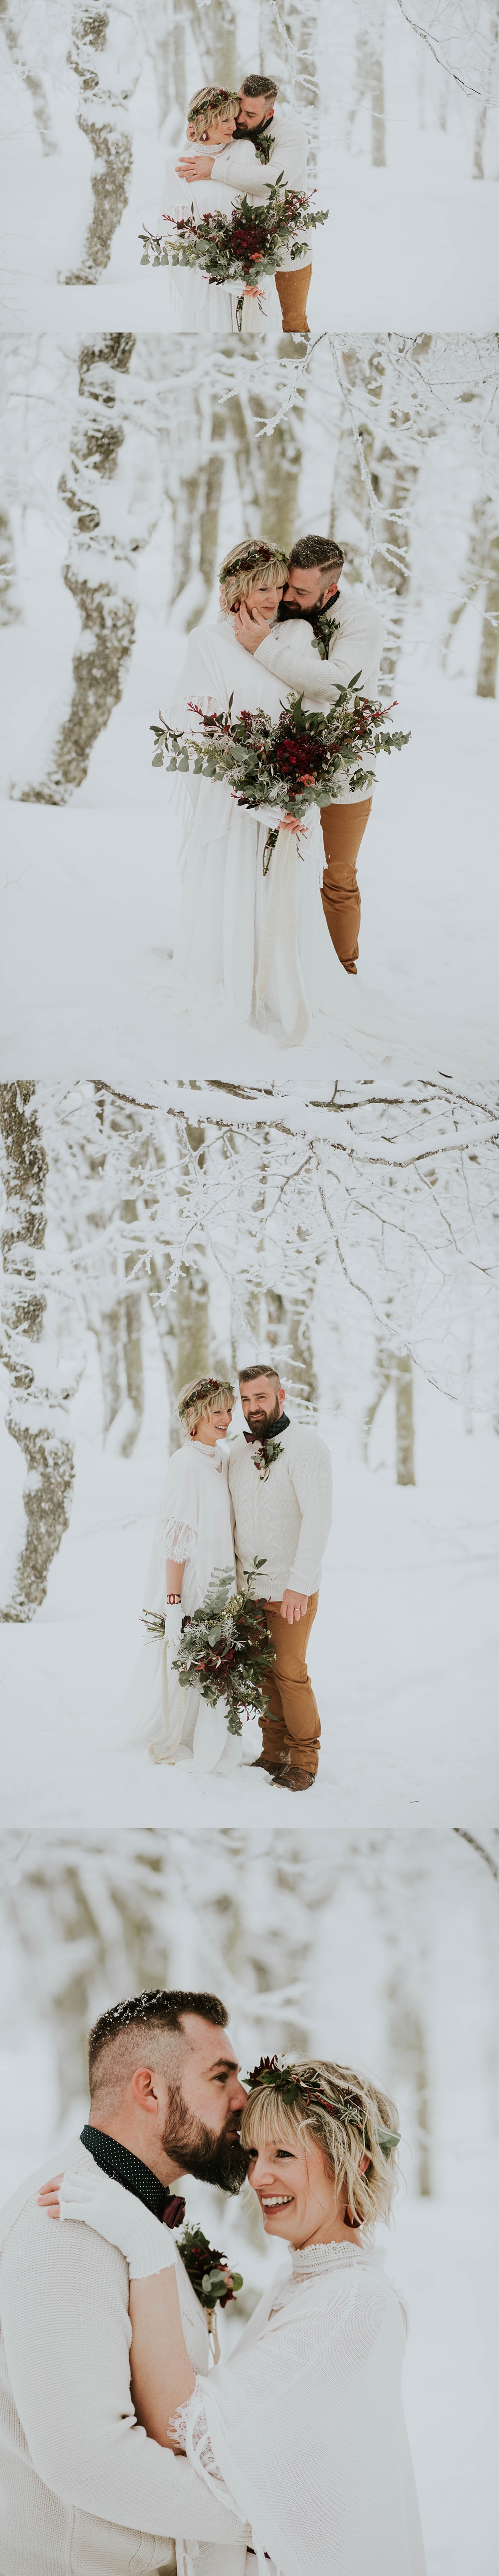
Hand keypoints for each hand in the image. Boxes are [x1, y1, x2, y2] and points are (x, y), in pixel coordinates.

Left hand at [40, 2163, 178, 2277]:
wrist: (145, 2235)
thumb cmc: (134, 2223)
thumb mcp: (121, 2202)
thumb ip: (108, 2196)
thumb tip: (95, 2196)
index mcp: (108, 2183)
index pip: (80, 2173)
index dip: (63, 2177)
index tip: (52, 2182)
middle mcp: (103, 2188)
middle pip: (71, 2180)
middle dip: (52, 2185)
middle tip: (40, 2191)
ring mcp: (99, 2200)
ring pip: (68, 2192)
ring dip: (51, 2197)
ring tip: (39, 2202)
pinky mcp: (96, 2214)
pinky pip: (71, 2209)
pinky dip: (58, 2210)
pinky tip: (49, 2214)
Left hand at [175, 153, 213, 179]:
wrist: (216, 167)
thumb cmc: (211, 162)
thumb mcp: (205, 157)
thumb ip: (199, 157)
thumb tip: (195, 156)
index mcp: (197, 160)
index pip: (189, 159)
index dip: (183, 159)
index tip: (179, 159)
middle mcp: (197, 165)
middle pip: (187, 166)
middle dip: (181, 167)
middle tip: (175, 169)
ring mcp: (198, 171)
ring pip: (189, 172)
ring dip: (183, 174)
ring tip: (179, 175)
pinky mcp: (200, 176)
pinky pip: (194, 178)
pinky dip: (190, 179)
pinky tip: (187, 180)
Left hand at [233, 600, 273, 653]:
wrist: (264, 648)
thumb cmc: (265, 638)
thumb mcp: (264, 624)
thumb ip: (258, 616)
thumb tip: (253, 609)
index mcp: (248, 626)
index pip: (242, 613)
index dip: (242, 607)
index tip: (242, 604)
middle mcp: (243, 631)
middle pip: (236, 618)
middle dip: (238, 612)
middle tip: (241, 610)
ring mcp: (241, 636)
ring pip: (235, 625)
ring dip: (237, 620)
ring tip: (241, 618)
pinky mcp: (241, 641)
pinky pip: (235, 633)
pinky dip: (237, 628)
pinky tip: (241, 627)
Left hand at [280, 1590, 307, 1622]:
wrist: (299, 1583)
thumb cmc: (291, 1589)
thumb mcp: (285, 1595)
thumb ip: (285, 1602)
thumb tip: (286, 1609)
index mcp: (285, 1601)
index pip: (283, 1612)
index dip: (284, 1615)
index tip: (285, 1616)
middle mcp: (291, 1603)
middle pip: (289, 1615)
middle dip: (290, 1620)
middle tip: (290, 1622)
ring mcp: (297, 1603)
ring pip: (297, 1614)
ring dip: (296, 1618)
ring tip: (296, 1619)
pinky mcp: (303, 1602)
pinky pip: (303, 1611)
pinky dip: (302, 1613)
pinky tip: (302, 1614)